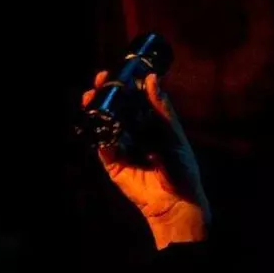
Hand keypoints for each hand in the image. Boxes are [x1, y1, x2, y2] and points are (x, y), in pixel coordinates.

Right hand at [82, 70, 209, 247]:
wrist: (177, 202)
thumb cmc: (183, 168)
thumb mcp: (174, 134)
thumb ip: (161, 108)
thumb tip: (151, 79)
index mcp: (152, 124)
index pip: (136, 99)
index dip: (126, 84)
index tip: (119, 70)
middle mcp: (136, 133)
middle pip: (117, 108)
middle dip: (106, 93)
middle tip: (100, 79)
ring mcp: (123, 147)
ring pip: (105, 124)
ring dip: (96, 109)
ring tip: (91, 97)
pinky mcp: (113, 163)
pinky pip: (102, 146)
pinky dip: (97, 134)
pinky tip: (94, 121)